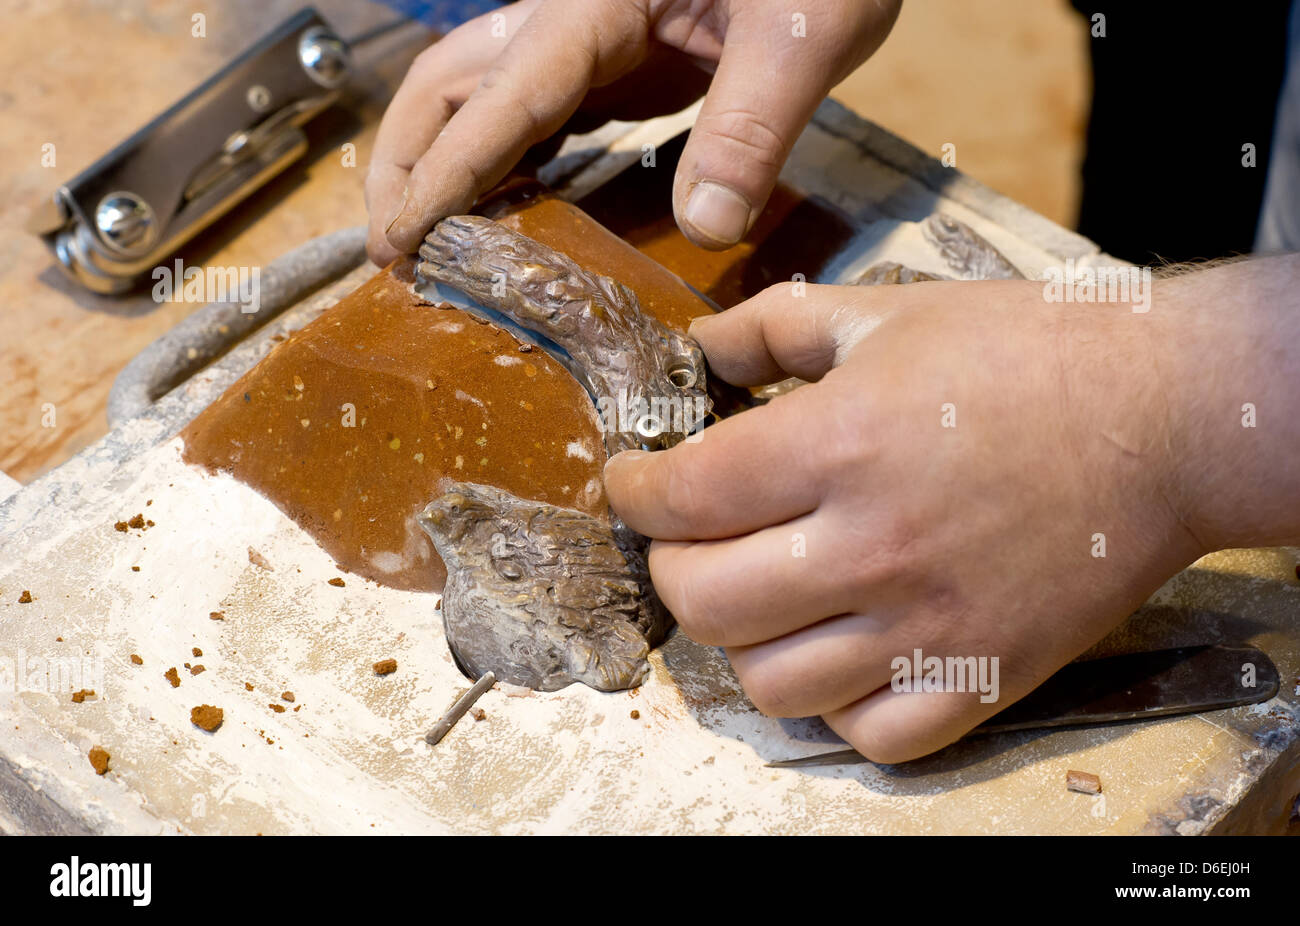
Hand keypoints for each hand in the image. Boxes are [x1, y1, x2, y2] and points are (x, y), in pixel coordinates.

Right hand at [365, 0, 901, 264]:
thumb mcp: (804, 34)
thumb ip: (753, 127)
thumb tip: (704, 228)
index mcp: (595, 5)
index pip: (499, 97)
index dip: (446, 172)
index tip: (405, 242)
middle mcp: (568, 20)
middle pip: (444, 84)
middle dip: (404, 165)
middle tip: (391, 253)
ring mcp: (585, 41)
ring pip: (472, 96)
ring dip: (435, 165)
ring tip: (424, 246)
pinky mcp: (612, 62)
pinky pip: (528, 116)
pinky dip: (495, 166)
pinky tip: (501, 215)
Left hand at [602, 270, 1297, 762]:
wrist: (1163, 417)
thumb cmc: (1028, 354)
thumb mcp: (888, 311)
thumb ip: (774, 326)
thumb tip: (698, 346)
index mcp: (840, 444)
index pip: (685, 497)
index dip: (635, 492)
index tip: (633, 482)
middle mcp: (873, 546)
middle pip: (703, 602)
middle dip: (670, 565)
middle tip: (688, 537)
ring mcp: (928, 624)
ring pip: (770, 684)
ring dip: (743, 641)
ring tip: (763, 595)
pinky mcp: (983, 675)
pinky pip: (870, 734)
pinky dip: (835, 704)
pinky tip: (841, 650)